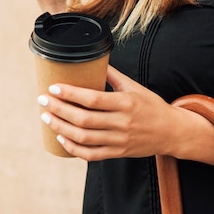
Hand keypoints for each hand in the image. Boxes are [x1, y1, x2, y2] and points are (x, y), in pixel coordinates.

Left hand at [37, 66, 194, 161]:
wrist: (171, 131)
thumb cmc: (152, 105)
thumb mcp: (135, 86)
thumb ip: (114, 75)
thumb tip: (95, 59)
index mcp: (126, 102)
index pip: (93, 99)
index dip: (70, 94)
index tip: (54, 87)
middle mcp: (121, 122)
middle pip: (84, 119)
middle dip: (59, 110)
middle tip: (43, 101)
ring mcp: (119, 140)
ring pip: (84, 138)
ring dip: (61, 128)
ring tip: (46, 118)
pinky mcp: (117, 153)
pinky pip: (90, 154)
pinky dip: (73, 148)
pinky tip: (61, 138)